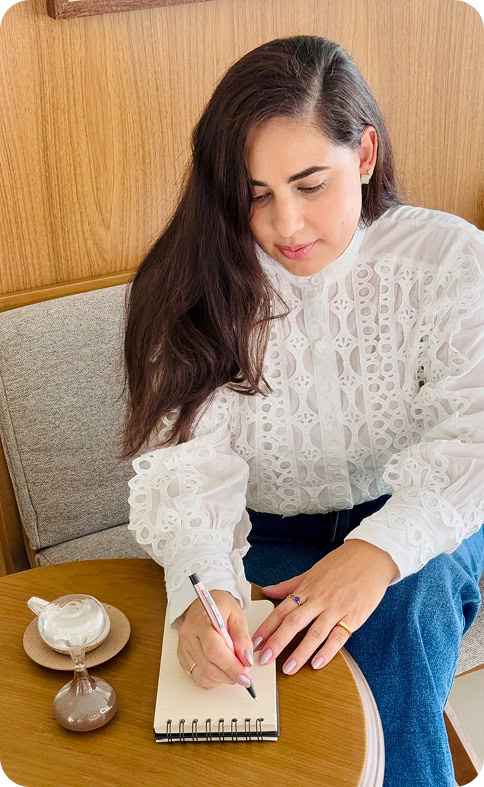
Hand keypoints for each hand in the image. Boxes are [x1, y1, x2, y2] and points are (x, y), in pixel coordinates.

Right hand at [177, 590, 253, 689]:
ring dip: (221, 678)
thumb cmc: (221, 608)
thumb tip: (246, 660)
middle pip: (208, 666)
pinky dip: (212, 679)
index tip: (245, 676)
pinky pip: (197, 676)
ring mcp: (183, 647)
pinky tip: (221, 669)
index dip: (231, 666)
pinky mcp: (182, 657)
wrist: (205, 603)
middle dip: (229, 675)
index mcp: (202, 621)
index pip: (214, 650)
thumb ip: (242, 638)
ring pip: (202, 675)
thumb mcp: (237, 616)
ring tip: (233, 670)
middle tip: (243, 675)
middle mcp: (189, 635)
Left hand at [251, 539, 398, 674]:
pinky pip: (338, 636)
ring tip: (288, 668)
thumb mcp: (312, 572)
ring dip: (300, 652)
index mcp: (306, 589)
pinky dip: (327, 651)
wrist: (370, 556)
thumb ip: (290, 585)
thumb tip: (267, 591)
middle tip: (264, 659)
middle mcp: (318, 599)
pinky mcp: (353, 616)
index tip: (254, 642)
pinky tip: (317, 663)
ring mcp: (336, 608)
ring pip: (315, 632)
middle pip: (294, 622)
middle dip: (277, 642)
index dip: (267, 627)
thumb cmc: (341, 564)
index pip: (282, 610)